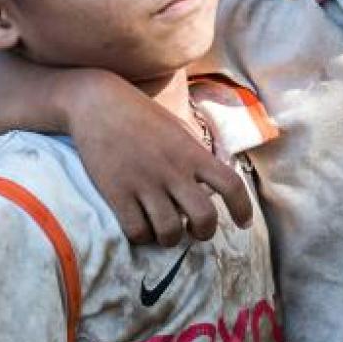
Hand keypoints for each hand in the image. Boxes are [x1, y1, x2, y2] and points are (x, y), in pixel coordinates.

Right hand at [68, 73, 251, 245]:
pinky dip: (142, 236)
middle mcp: (173, 170)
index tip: (244, 224)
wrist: (98, 103)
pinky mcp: (117, 192)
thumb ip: (196, 156)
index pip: (231, 184)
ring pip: (170, 232)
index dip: (243, 209)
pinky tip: (140, 226)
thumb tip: (213, 184)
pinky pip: (137, 231)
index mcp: (192, 153)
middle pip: (204, 217)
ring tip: (163, 229)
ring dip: (169, 238)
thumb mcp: (178, 130)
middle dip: (204, 233)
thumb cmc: (142, 116)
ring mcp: (145, 182)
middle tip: (195, 231)